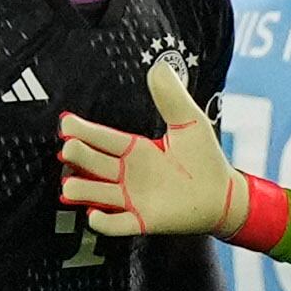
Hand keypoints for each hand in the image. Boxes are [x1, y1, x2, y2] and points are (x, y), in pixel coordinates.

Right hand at [60, 59, 236, 237]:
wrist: (224, 195)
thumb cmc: (204, 158)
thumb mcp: (189, 121)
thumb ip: (172, 97)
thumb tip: (159, 66)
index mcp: (136, 149)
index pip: (102, 138)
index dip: (83, 131)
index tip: (66, 123)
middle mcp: (128, 173)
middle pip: (93, 163)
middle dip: (78, 157)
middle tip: (69, 149)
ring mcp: (132, 198)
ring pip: (96, 194)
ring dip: (81, 189)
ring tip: (70, 184)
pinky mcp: (142, 220)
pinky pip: (115, 224)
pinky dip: (102, 221)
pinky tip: (94, 213)